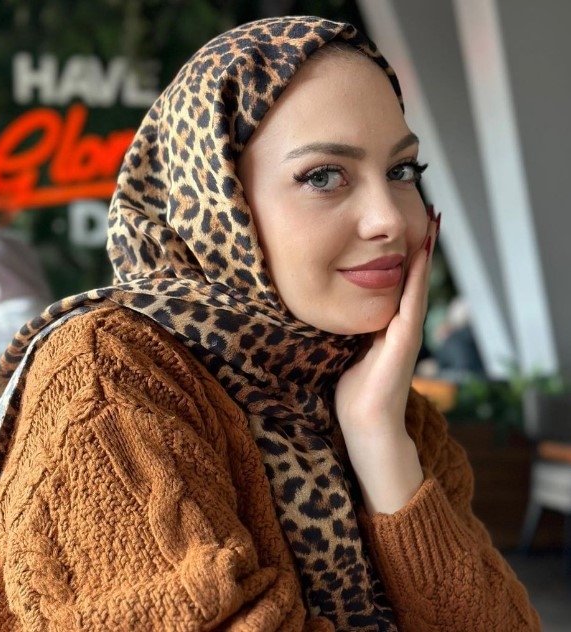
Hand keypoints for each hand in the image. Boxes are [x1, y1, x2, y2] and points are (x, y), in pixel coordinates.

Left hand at [334, 210, 439, 511]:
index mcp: (386, 325)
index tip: (404, 226)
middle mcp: (401, 325)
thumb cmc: (353, 391)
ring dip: (425, 253)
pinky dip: (418, 278)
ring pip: (417, 284)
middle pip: (412, 277)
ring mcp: (406, 333)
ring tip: (431, 221)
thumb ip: (349, 330)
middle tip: (426, 211)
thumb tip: (330, 309)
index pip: (397, 282)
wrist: (365, 425)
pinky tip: (420, 254)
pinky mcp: (404, 342)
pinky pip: (412, 303)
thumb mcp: (347, 350)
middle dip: (419, 245)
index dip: (401, 254)